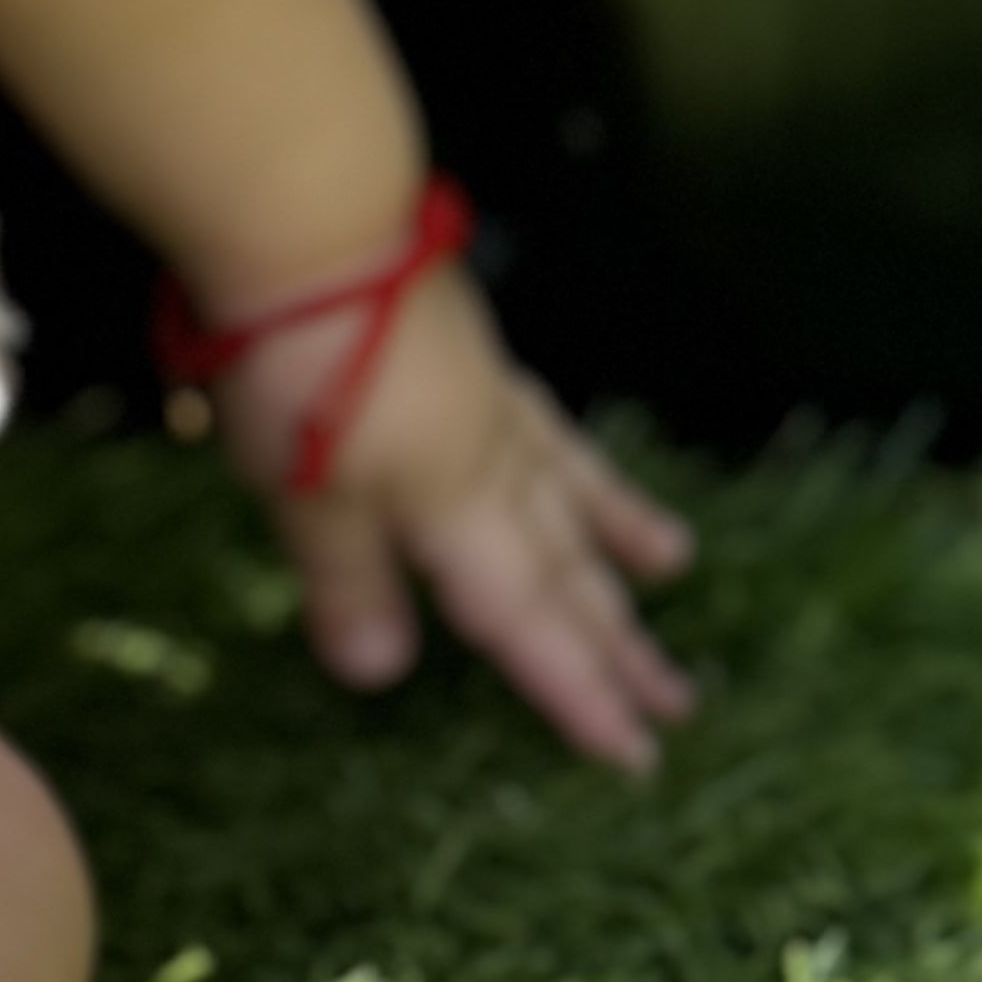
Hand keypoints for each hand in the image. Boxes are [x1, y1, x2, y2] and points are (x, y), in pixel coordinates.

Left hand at [195, 256, 694, 773]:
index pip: (530, 623)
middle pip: (567, 566)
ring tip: (671, 565)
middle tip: (679, 701)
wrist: (312, 224)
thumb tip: (385, 674)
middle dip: (616, 642)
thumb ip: (350, 582)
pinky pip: (542, 421)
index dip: (578, 694)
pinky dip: (569, 451)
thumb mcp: (309, 494)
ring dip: (616, 536)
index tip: (635, 758)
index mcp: (460, 511)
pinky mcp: (466, 343)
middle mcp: (492, 462)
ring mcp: (485, 395)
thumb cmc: (303, 367)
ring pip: (569, 487)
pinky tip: (563, 454)